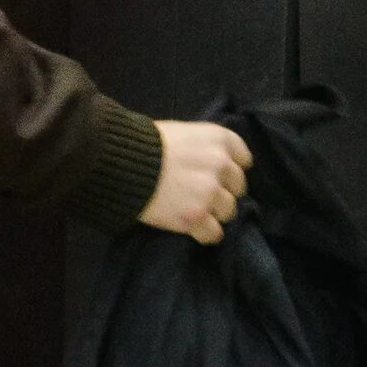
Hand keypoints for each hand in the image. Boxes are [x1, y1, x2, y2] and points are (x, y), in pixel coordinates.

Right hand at [139, 121, 250, 241]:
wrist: (122, 163)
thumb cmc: (146, 143)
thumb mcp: (183, 132)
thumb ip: (204, 146)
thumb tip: (210, 161)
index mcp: (220, 139)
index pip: (243, 159)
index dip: (231, 169)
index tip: (220, 176)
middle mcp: (221, 165)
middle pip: (238, 187)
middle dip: (223, 191)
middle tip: (203, 194)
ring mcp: (210, 192)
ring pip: (229, 211)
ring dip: (215, 213)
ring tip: (196, 211)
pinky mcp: (196, 217)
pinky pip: (214, 233)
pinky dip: (205, 234)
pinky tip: (195, 229)